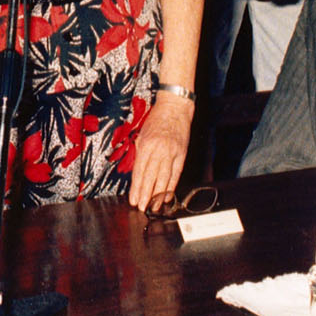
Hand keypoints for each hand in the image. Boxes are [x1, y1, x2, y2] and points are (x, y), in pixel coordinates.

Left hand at [127, 91, 191, 211]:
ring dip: (159, 195)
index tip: (133, 199)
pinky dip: (171, 186)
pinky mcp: (182, 154)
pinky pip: (176, 173)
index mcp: (146, 145)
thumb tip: (137, 173)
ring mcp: (172, 153)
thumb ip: (140, 153)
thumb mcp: (142, 134)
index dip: (136, 187)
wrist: (175, 108)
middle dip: (145, 194)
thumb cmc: (156, 120)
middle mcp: (159, 150)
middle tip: (141, 207)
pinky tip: (168, 196)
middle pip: (151, 177)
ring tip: (154, 207)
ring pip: (164, 178)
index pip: (139, 171)